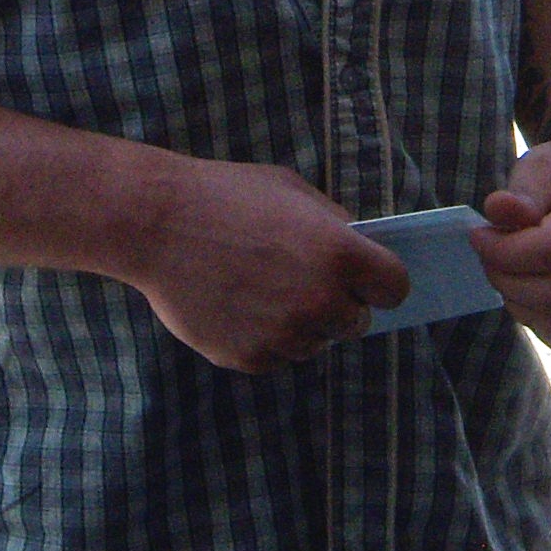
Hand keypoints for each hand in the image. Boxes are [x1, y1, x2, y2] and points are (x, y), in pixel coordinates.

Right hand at [123, 157, 410, 372]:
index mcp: (339, 254)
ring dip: (302, 323)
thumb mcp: (292, 191)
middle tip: (307, 281)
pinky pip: (277, 356)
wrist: (156, 222)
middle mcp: (319, 301)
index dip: (382, 281)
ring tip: (264, 289)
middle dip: (340, 304)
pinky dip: (266, 338)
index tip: (370, 279)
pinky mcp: (250, 358)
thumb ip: (333, 224)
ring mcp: (285, 335)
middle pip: (357, 322)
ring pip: (316, 343)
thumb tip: (362, 251)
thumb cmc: (226, 196)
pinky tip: (240, 304)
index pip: (394, 287)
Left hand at [471, 136, 550, 354]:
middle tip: (488, 253)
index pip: (550, 250)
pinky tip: (532, 287)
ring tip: (510, 268)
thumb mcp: (544, 165)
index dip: (503, 250)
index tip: (478, 234)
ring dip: (517, 300)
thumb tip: (498, 210)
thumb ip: (522, 191)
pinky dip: (537, 318)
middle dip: (504, 277)